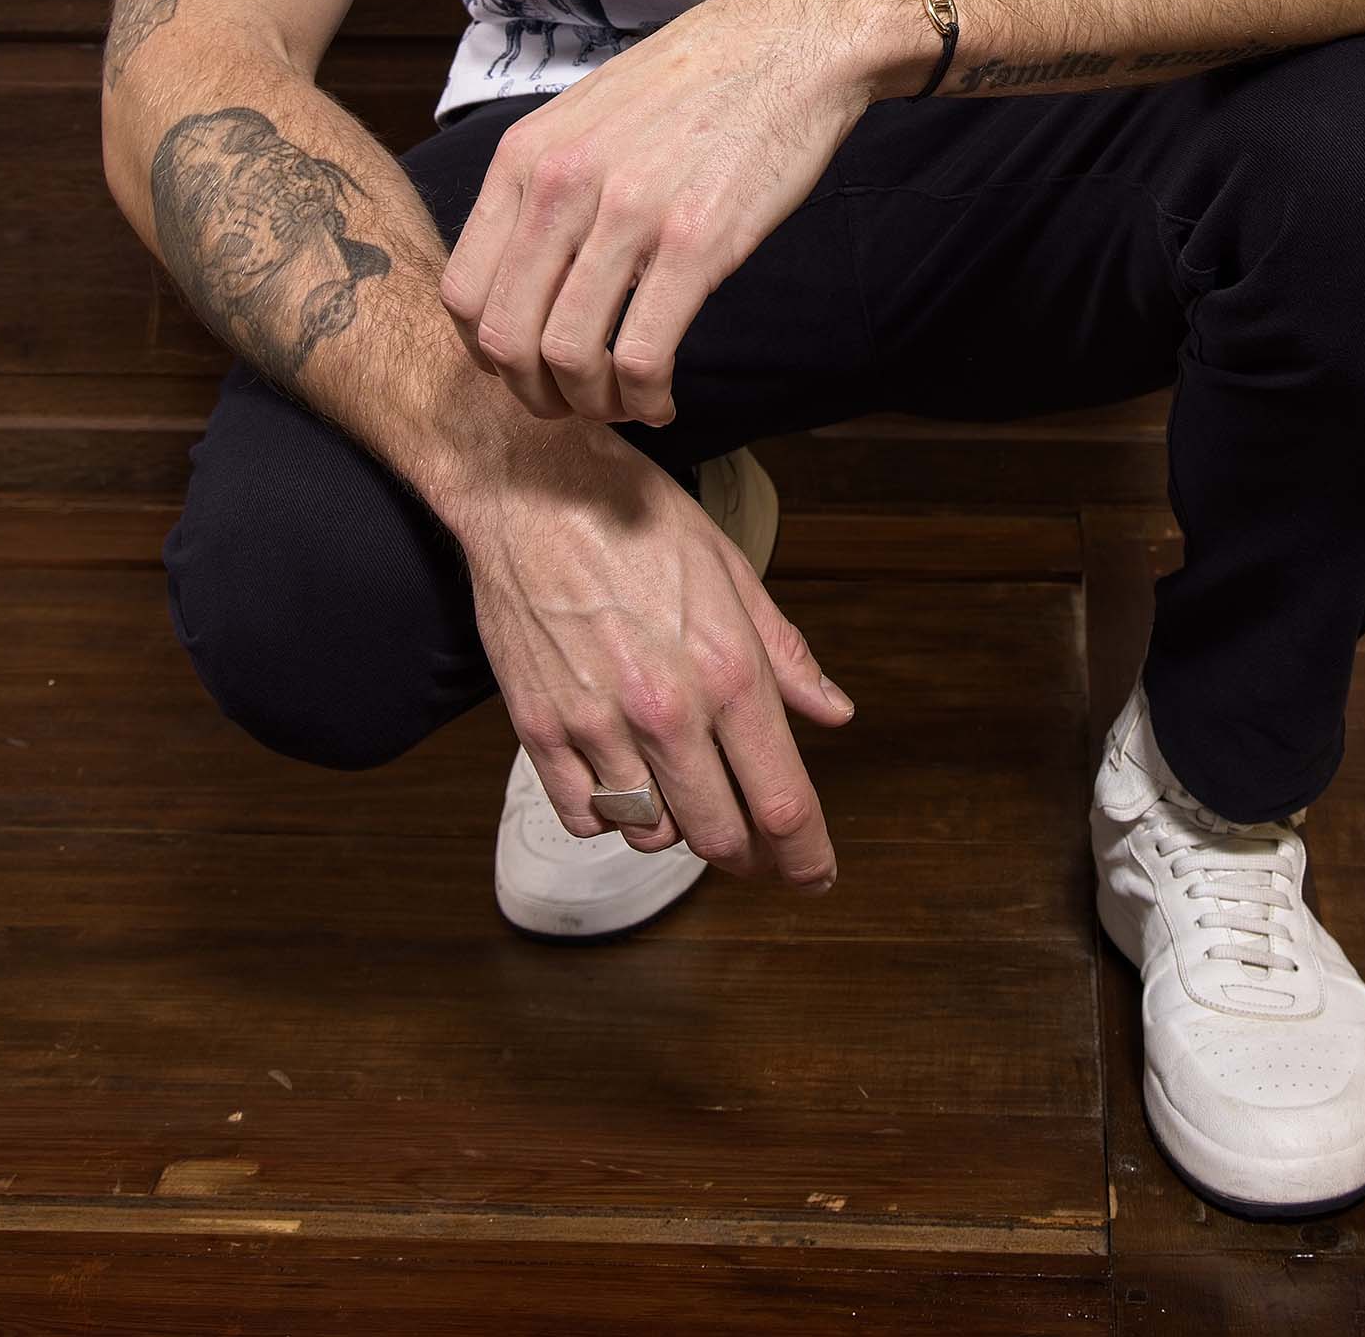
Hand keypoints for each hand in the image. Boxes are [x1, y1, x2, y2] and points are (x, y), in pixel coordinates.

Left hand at [438, 0, 873, 424]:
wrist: (791, 43)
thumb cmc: (697, 83)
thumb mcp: (588, 116)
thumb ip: (545, 183)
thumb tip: (519, 269)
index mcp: (526, 156)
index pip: (462, 294)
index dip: (487, 354)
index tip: (528, 369)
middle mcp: (562, 184)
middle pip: (504, 338)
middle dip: (534, 394)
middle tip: (574, 404)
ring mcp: (628, 212)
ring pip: (568, 356)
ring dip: (592, 403)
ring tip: (624, 402)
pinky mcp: (697, 240)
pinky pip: (643, 355)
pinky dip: (646, 397)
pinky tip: (664, 398)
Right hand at [456, 419, 853, 884]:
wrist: (530, 490)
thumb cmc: (635, 518)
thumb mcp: (730, 570)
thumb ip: (785, 655)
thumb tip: (834, 713)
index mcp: (727, 670)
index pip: (781, 800)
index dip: (806, 856)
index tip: (815, 875)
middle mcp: (665, 711)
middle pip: (720, 836)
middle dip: (750, 855)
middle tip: (759, 849)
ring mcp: (597, 727)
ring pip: (652, 834)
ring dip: (677, 827)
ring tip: (684, 789)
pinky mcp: (540, 731)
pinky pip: (585, 817)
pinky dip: (610, 815)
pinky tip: (622, 779)